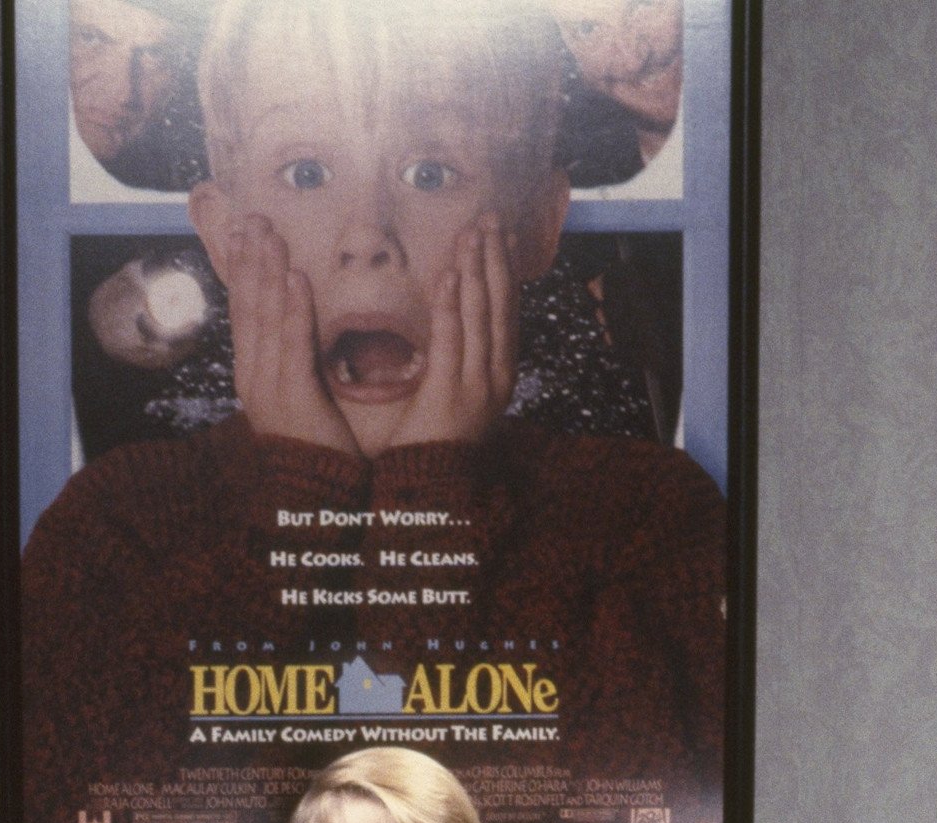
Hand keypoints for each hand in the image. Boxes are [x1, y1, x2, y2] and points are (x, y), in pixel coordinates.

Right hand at [224, 213, 359, 455]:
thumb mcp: (298, 393)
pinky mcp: (293, 396)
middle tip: (252, 218)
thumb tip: (296, 326)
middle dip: (249, 259)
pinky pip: (293, 344)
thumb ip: (293, 359)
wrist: (315, 495)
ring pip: (266, 317)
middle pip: (248, 306)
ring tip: (270, 233)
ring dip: (267, 271)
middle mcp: (254, 374)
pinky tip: (296, 278)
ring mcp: (269, 385)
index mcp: (254, 372)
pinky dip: (294, 309)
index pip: (245, 311)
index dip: (243, 269)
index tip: (245, 231)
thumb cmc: (313, 443)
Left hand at [387, 212, 517, 450]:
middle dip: (495, 258)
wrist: (432, 490)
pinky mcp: (450, 391)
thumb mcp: (459, 401)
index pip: (505, 312)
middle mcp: (496, 376)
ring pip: (481, 315)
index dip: (504, 271)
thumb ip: (461, 366)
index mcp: (499, 375)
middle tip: (490, 218)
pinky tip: (454, 274)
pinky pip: (452, 339)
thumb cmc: (437, 447)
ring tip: (474, 232)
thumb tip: (456, 333)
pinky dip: (453, 304)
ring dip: (477, 269)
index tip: (500, 236)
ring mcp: (477, 384)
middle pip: (500, 305)